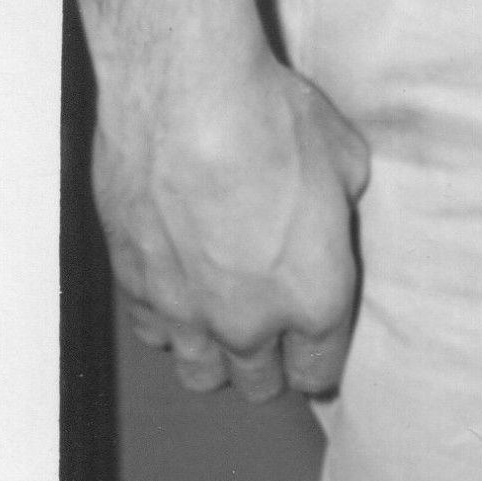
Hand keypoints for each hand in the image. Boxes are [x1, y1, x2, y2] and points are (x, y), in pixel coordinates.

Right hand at [90, 12, 370, 402]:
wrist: (186, 96)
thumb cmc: (273, 121)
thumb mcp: (346, 164)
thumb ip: (340, 215)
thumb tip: (330, 217)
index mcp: (316, 299)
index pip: (321, 371)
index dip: (322, 358)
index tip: (319, 343)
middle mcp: (249, 322)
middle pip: (260, 384)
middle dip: (271, 363)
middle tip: (274, 329)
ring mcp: (185, 313)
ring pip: (200, 375)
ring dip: (215, 355)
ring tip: (224, 319)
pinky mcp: (135, 288)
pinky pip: (154, 333)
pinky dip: (168, 320)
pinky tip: (180, 287)